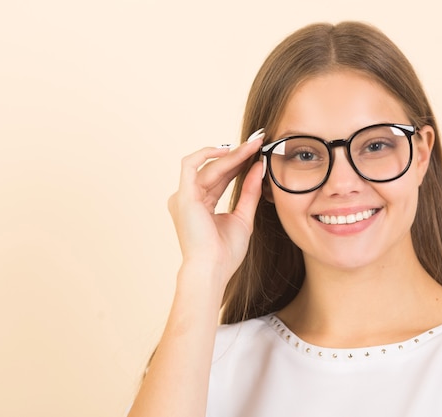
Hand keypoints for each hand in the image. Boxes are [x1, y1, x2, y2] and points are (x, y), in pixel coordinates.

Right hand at [168, 130, 264, 289]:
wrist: (212, 269)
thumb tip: (258, 167)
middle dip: (238, 154)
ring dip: (232, 155)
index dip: (239, 163)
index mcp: (200, 205)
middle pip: (216, 169)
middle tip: (258, 141)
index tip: (258, 151)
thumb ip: (249, 192)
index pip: (221, 177)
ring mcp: (183, 196)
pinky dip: (208, 153)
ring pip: (209, 166)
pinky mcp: (183, 195)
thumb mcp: (243, 217)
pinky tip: (229, 150)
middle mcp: (188, 198)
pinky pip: (190, 164)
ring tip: (253, 146)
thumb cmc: (225, 253)